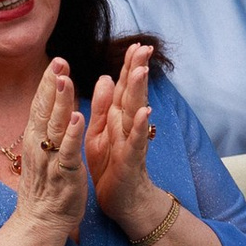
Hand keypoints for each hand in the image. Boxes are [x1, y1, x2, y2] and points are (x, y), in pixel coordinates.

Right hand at [13, 58, 87, 243]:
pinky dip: (73, 136)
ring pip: (55, 127)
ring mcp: (51, 160)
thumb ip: (46, 127)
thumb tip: (47, 104)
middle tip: (59, 61)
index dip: (48, 84)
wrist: (41, 223)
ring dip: (61, 103)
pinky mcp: (65, 176)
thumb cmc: (45, 186)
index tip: (56, 61)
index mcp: (36, 140)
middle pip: (45, 111)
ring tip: (66, 80)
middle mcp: (39, 147)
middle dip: (52, 85)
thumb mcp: (43, 152)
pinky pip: (68, 153)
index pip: (41, 106)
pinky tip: (79, 119)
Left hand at [84, 42, 158, 230]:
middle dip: (137, 71)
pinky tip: (145, 113)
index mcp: (117, 118)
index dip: (129, 66)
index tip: (136, 44)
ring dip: (138, 92)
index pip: (123, 87)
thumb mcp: (100, 131)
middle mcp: (128, 126)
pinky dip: (140, 127)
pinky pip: (136, 141)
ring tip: (141, 71)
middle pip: (132, 94)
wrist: (123, 201)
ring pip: (135, 113)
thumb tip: (104, 76)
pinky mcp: (130, 160)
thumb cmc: (110, 166)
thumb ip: (102, 105)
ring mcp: (131, 142)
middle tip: (143, 48)